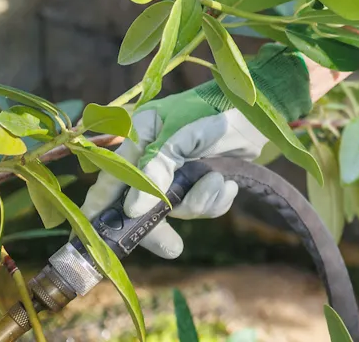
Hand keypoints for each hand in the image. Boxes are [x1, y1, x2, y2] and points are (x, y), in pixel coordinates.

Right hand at [79, 45, 311, 257]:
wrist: (263, 112)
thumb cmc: (218, 111)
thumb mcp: (183, 136)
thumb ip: (156, 170)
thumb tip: (131, 210)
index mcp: (140, 135)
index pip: (112, 175)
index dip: (102, 205)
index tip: (95, 235)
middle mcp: (153, 156)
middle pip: (139, 203)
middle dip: (158, 226)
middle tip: (173, 248)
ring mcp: (176, 171)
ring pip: (175, 208)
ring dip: (199, 202)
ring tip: (219, 182)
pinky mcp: (199, 181)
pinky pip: (199, 206)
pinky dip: (215, 200)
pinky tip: (229, 184)